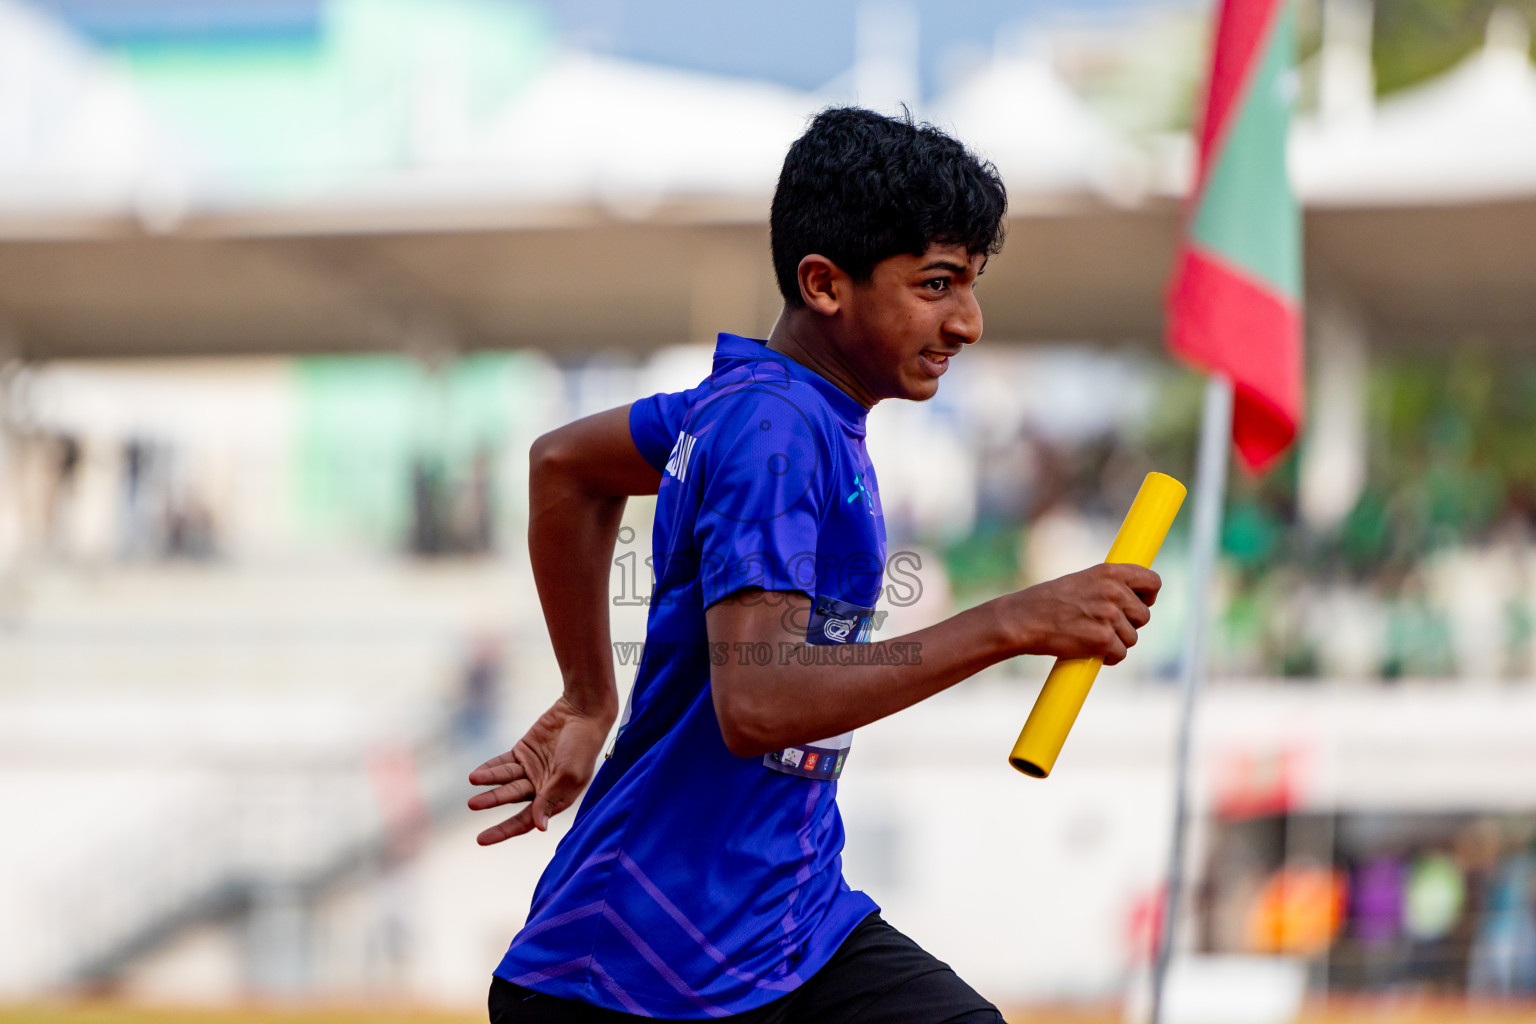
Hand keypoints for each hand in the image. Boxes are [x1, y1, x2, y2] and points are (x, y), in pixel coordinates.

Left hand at [467, 695, 614, 844]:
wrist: (582, 712)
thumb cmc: (583, 746)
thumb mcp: (569, 775)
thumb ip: (551, 799)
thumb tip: (540, 827)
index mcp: (556, 799)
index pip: (526, 820)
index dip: (505, 831)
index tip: (482, 839)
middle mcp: (541, 787)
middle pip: (512, 800)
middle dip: (492, 801)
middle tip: (473, 804)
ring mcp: (531, 769)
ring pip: (505, 781)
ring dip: (489, 783)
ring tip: (473, 780)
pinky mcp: (523, 752)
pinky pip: (503, 763)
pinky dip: (490, 768)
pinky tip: (477, 774)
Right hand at [1005, 563, 1159, 665]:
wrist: (1024, 619)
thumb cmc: (1048, 601)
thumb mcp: (1082, 580)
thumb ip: (1109, 585)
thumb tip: (1132, 599)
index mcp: (1110, 572)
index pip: (1153, 581)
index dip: (1148, 596)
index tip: (1138, 603)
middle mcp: (1114, 591)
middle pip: (1144, 616)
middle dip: (1128, 624)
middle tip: (1104, 625)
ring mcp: (1110, 616)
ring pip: (1132, 638)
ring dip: (1115, 642)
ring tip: (1091, 637)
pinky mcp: (1103, 640)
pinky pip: (1120, 654)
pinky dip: (1108, 657)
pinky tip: (1091, 651)